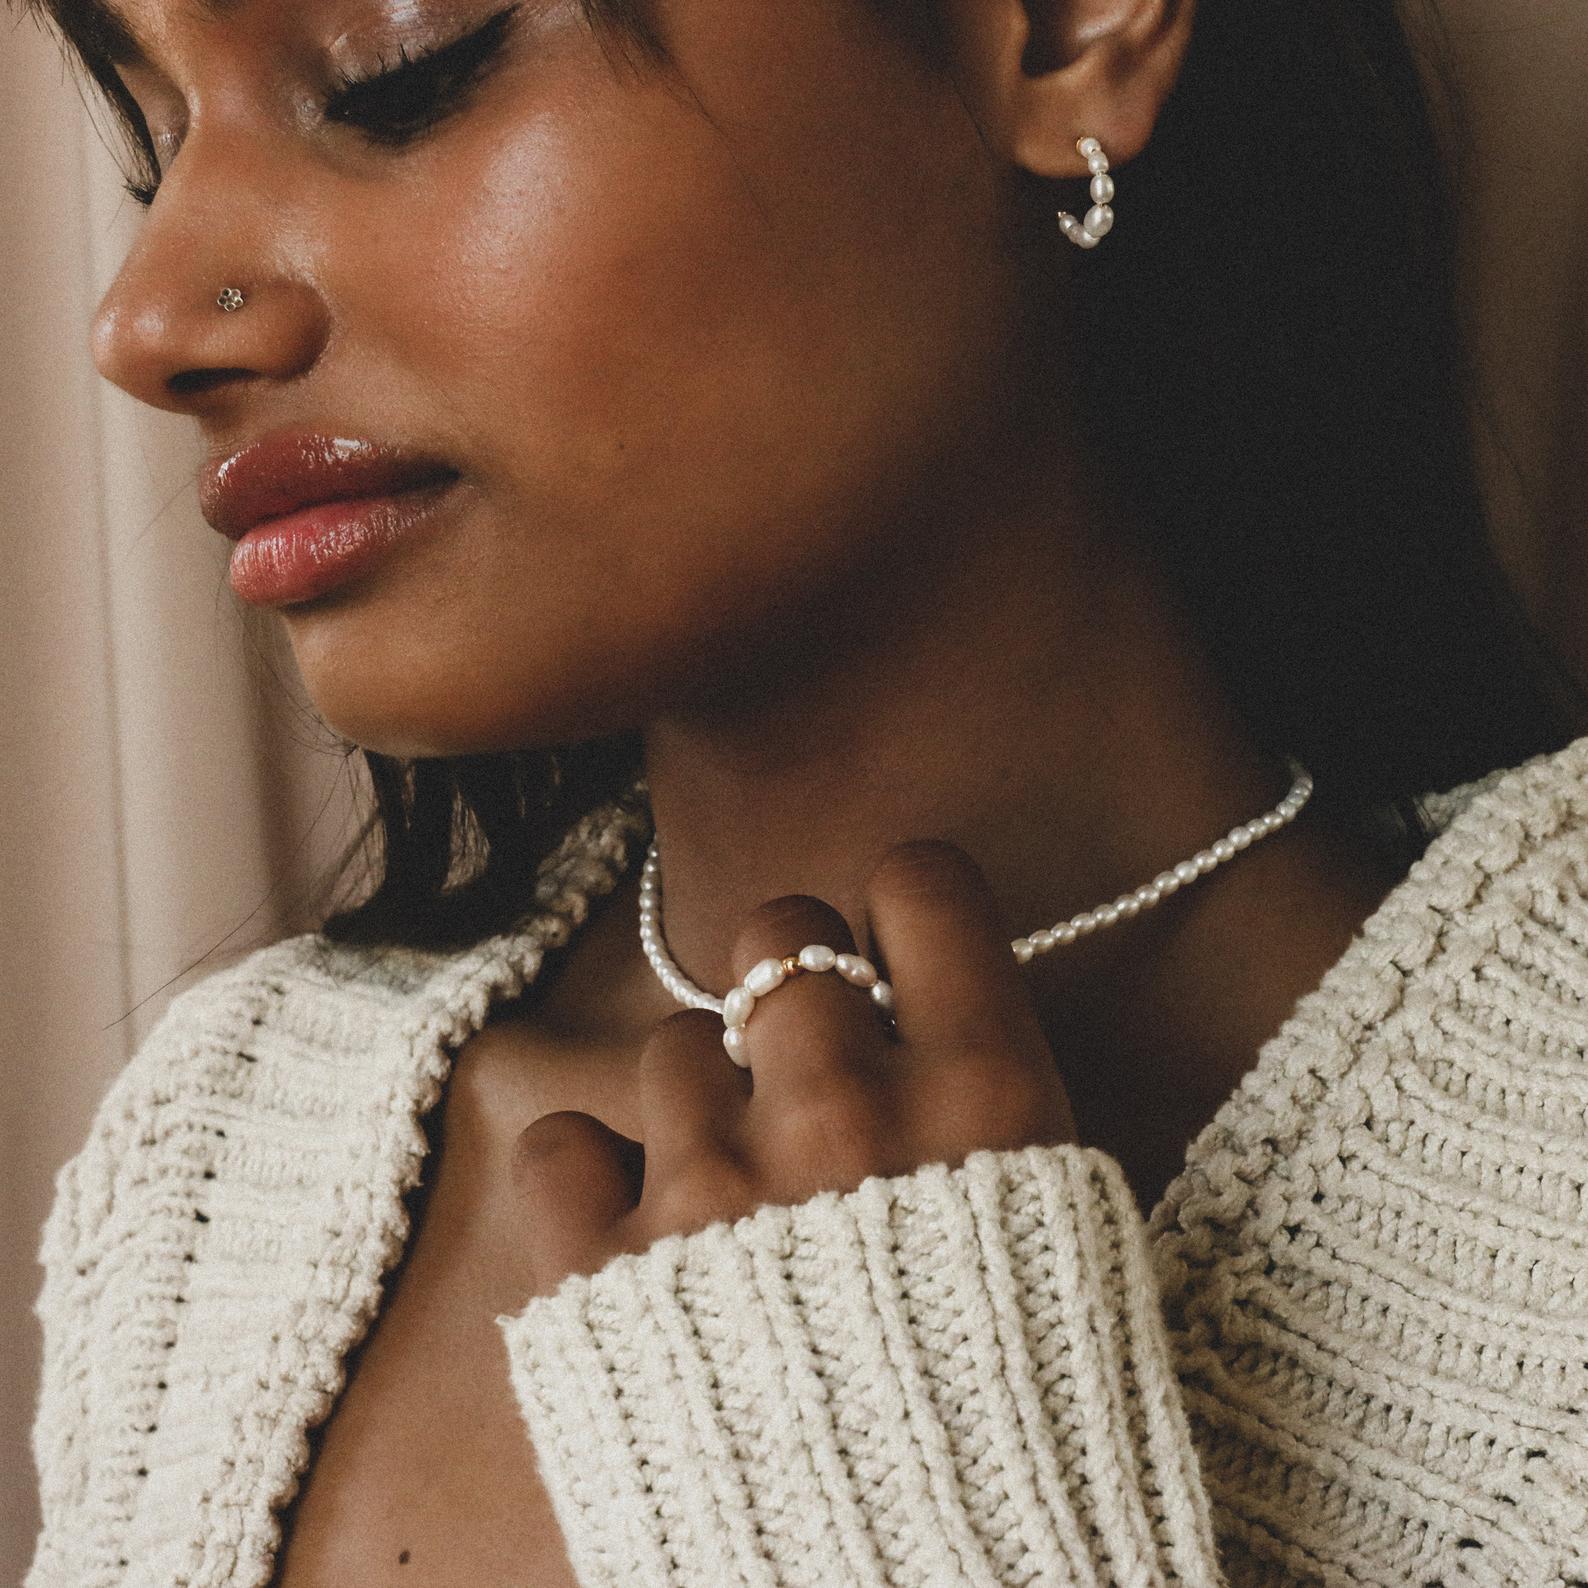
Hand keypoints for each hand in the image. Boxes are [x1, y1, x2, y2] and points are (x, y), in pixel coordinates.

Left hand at [513, 838, 1077, 1301]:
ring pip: (675, 1043)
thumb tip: (920, 1018)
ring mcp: (717, 1189)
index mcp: (987, 1097)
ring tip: (738, 1208)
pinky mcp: (607, 1276)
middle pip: (776, 932)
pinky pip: (563, 1139)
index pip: (919, 882)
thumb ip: (989, 1107)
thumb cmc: (1027, 1440)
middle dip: (791, 990)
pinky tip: (642, 1240)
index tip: (892, 963)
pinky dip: (596, 1180)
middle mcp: (849, 1113)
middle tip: (807, 1073)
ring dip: (706, 1105)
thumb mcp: (1068, 1250)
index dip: (899, 913)